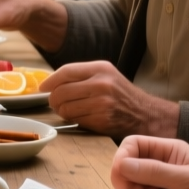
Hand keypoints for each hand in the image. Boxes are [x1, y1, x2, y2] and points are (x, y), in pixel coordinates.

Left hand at [42, 61, 178, 138]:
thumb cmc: (121, 94)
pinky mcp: (101, 120)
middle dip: (53, 99)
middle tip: (56, 103)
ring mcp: (102, 103)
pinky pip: (75, 120)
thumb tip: (50, 83)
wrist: (145, 114)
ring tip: (69, 110)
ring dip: (62, 111)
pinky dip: (73, 120)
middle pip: (61, 92)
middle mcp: (101, 84)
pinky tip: (81, 117)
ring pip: (65, 108)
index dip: (50, 81)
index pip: (66, 71)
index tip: (43, 88)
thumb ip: (81, 75)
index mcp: (101, 68)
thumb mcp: (106, 75)